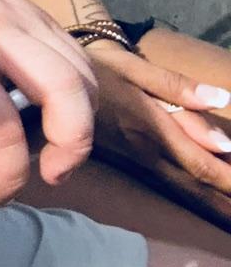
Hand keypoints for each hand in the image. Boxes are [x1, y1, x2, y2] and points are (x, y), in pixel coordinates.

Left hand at [0, 0, 96, 209]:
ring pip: (81, 74)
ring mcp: (20, 14)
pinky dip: (76, 94)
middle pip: (65, 89)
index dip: (6, 176)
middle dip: (72, 146)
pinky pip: (76, 57)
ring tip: (50, 148)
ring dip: (79, 122)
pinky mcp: (34, 11)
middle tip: (51, 173)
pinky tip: (49, 115)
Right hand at [93, 30, 230, 220]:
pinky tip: (209, 196)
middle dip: (224, 195)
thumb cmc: (99, 67)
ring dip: (213, 199)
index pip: (197, 161)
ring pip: (182, 186)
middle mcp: (145, 149)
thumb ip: (174, 85)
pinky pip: (169, 181)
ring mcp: (137, 159)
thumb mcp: (132, 67)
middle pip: (193, 181)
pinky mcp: (131, 161)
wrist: (54, 81)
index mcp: (150, 123)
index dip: (227, 177)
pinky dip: (194, 192)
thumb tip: (221, 100)